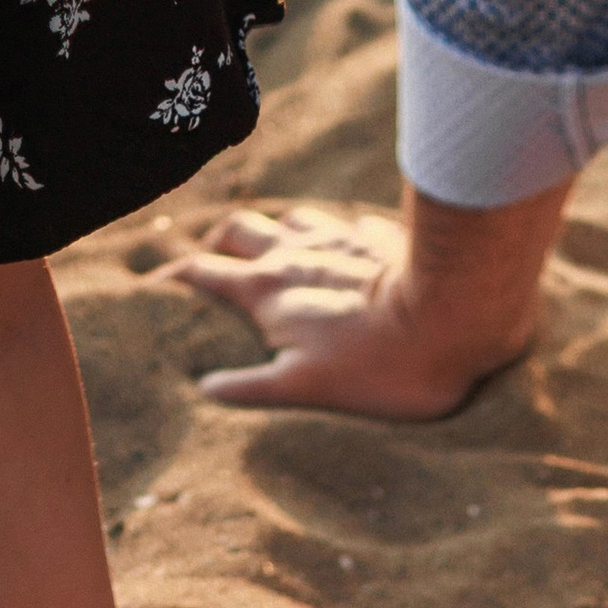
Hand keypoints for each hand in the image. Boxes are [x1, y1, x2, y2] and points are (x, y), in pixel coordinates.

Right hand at [162, 184, 571, 420]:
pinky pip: (342, 223)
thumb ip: (253, 387)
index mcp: (266, 290)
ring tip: (268, 245)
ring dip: (269, 229)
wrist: (456, 317)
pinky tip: (339, 243)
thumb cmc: (380, 366)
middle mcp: (294, 254)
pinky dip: (327, 231)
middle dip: (216, 242)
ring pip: (286, 218)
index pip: (201, 273)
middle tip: (210, 260)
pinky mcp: (379, 237)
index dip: (172, 278)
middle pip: (237, 229)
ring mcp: (338, 239)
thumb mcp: (305, 389)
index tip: (152, 286)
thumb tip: (206, 389)